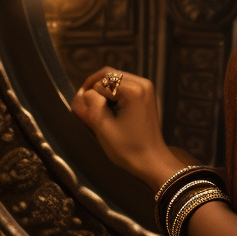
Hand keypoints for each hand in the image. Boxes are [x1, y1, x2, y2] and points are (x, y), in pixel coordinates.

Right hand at [71, 68, 178, 187]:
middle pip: (109, 74)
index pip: (100, 82)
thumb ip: (91, 104)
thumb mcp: (103, 126)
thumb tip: (85, 92)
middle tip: (86, 106)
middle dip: (95, 88)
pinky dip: (113, 94)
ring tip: (97, 109)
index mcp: (133, 90)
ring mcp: (147, 88)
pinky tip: (109, 109)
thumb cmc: (128, 148)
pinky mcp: (146, 94)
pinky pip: (124, 86)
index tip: (84, 112)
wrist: (151, 161)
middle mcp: (143, 84)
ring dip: (103, 91)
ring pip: (116, 79)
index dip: (89, 95)